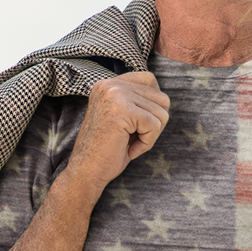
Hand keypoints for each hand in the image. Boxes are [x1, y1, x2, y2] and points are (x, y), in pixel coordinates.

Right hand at [65, 71, 168, 199]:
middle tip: (132, 138)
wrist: (86, 171)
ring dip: (150, 135)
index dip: (153, 105)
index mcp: (108, 84)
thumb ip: (137, 102)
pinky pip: (154, 126)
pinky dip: (147, 143)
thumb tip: (165, 100)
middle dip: (154, 124)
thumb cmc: (108, 150)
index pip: (149, 79)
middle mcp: (110, 84)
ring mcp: (114, 94)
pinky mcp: (121, 110)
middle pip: (161, 98)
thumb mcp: (123, 118)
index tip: (136, 124)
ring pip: (162, 113)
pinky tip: (129, 149)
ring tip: (128, 143)